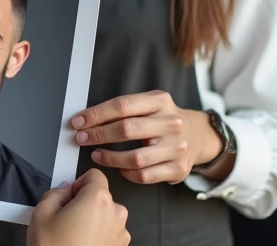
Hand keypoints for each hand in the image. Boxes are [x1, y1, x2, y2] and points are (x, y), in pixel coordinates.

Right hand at [27, 169, 129, 245]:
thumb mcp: (41, 212)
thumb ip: (55, 192)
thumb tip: (63, 191)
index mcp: (98, 199)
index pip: (94, 175)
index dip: (78, 182)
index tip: (68, 194)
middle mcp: (115, 214)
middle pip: (100, 196)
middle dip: (83, 203)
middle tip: (64, 218)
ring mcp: (120, 234)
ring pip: (104, 215)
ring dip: (91, 220)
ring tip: (71, 236)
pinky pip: (108, 232)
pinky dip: (96, 235)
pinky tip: (79, 244)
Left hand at [71, 90, 221, 184]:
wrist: (198, 136)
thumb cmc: (163, 120)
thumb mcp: (150, 104)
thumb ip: (124, 109)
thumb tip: (87, 119)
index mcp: (160, 101)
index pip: (122, 105)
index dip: (96, 114)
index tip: (78, 121)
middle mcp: (171, 123)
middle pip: (127, 129)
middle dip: (98, 134)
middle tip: (81, 138)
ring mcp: (177, 148)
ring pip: (135, 158)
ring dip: (109, 158)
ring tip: (97, 155)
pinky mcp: (178, 169)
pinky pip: (145, 176)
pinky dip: (127, 173)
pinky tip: (119, 168)